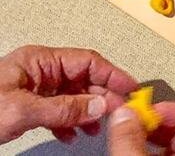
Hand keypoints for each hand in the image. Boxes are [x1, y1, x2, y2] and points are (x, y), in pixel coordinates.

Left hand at [0, 45, 137, 143]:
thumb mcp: (24, 110)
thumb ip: (65, 107)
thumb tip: (100, 105)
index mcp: (39, 60)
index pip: (87, 61)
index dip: (112, 74)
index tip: (131, 89)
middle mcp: (40, 70)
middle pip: (82, 78)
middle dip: (101, 96)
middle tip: (117, 113)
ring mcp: (34, 88)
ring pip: (73, 95)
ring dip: (87, 111)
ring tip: (95, 128)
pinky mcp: (27, 106)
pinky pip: (58, 109)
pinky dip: (69, 122)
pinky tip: (71, 135)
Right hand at [108, 101, 174, 155]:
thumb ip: (130, 140)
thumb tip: (124, 114)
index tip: (149, 111)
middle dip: (158, 120)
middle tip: (134, 121)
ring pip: (174, 141)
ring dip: (150, 134)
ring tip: (128, 134)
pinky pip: (166, 154)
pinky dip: (147, 148)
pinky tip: (131, 149)